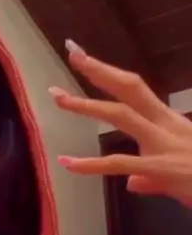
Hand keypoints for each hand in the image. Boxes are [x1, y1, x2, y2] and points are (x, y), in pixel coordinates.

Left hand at [50, 40, 191, 207]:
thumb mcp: (176, 176)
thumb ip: (149, 177)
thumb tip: (131, 182)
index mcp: (169, 122)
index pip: (135, 90)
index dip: (109, 72)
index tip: (83, 57)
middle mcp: (165, 126)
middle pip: (129, 89)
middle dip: (100, 70)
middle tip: (73, 53)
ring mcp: (163, 145)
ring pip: (121, 116)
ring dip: (87, 105)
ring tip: (58, 98)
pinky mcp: (161, 168)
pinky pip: (119, 164)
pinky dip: (90, 165)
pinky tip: (68, 163)